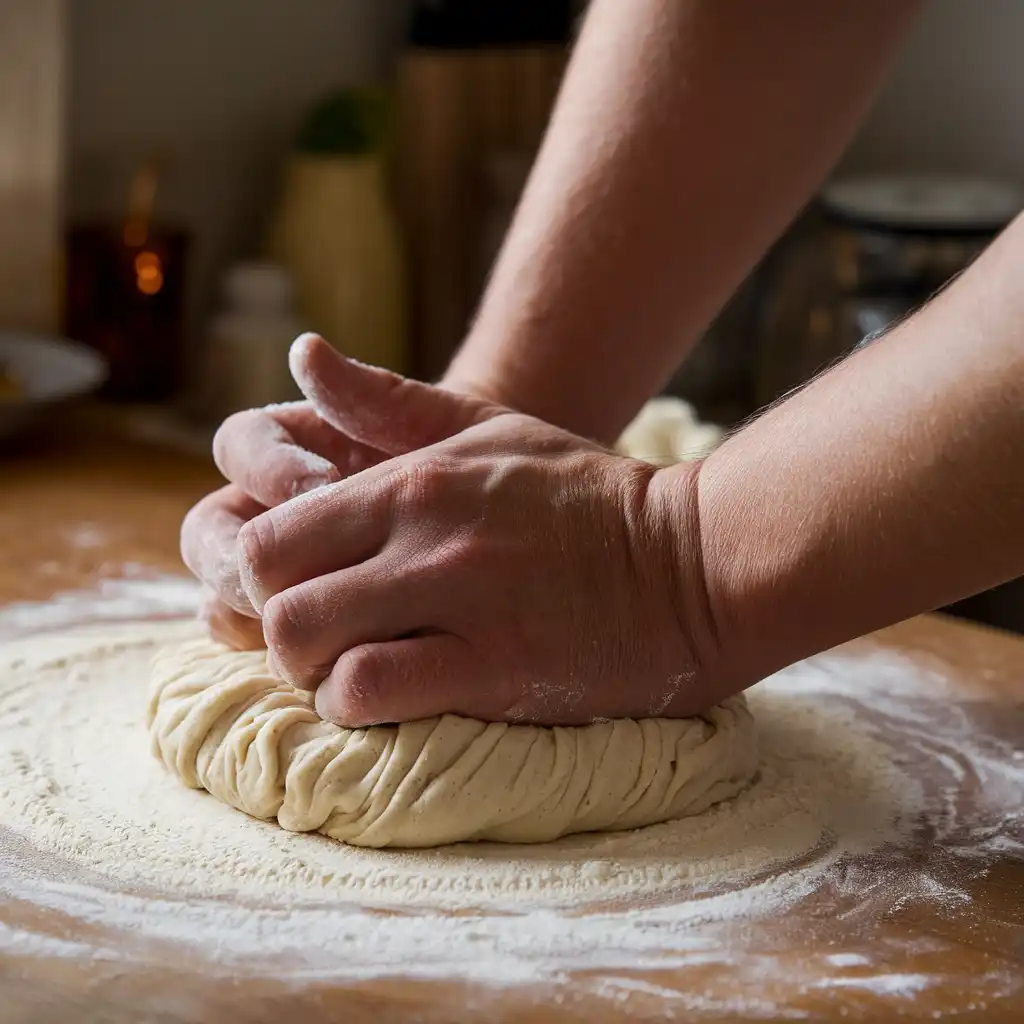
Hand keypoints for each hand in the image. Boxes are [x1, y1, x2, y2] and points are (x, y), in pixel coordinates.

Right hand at [180, 333, 500, 646]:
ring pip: (219, 594)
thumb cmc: (473, 474)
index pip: (240, 444)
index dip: (268, 466)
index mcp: (292, 450)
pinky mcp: (294, 628)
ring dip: (249, 610)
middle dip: (244, 556)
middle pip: (211, 532)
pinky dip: (271, 653)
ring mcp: (276, 576)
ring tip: (312, 622)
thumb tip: (305, 349)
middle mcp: (266, 512)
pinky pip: (253, 645)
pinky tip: (323, 660)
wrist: (510, 536)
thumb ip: (379, 398)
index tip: (326, 482)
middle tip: (302, 572)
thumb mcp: (446, 432)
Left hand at [237, 342, 716, 726]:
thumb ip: (386, 401)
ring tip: (353, 671)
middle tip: (320, 640)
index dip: (263, 577)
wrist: (690, 563)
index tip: (302, 592)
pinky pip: (372, 692)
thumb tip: (302, 355)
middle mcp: (420, 535)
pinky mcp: (491, 666)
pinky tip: (395, 698)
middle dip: (276, 628)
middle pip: (269, 593)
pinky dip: (361, 704)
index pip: (267, 531)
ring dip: (314, 671)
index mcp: (411, 480)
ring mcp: (454, 600)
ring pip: (306, 646)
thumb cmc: (585, 494)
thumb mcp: (488, 424)